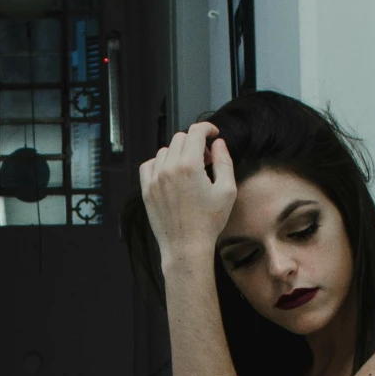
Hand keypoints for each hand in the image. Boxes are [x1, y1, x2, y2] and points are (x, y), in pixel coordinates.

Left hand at [139, 121, 236, 273]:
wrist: (186, 247)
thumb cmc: (209, 222)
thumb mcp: (227, 190)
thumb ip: (224, 161)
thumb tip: (218, 143)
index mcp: (189, 165)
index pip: (195, 132)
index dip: (207, 128)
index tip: (213, 134)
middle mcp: (168, 168)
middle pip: (180, 138)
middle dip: (195, 143)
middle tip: (206, 159)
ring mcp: (154, 179)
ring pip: (165, 151)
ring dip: (178, 154)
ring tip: (189, 170)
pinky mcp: (146, 190)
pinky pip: (149, 165)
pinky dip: (160, 164)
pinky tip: (171, 174)